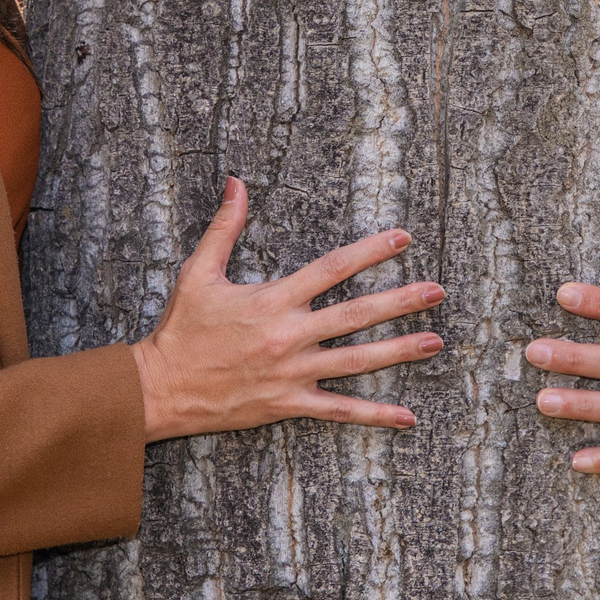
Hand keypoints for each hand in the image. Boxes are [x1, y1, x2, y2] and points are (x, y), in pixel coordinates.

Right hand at [132, 176, 445, 440]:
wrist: (160, 388)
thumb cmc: (181, 329)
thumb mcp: (198, 272)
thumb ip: (224, 228)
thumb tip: (237, 183)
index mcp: (272, 300)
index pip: (332, 268)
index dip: (370, 251)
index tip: (403, 238)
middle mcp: (289, 335)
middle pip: (356, 314)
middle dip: (401, 301)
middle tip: (438, 291)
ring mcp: (292, 373)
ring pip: (357, 361)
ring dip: (399, 351)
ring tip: (436, 341)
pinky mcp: (288, 404)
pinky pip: (338, 410)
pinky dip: (374, 414)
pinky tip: (406, 416)